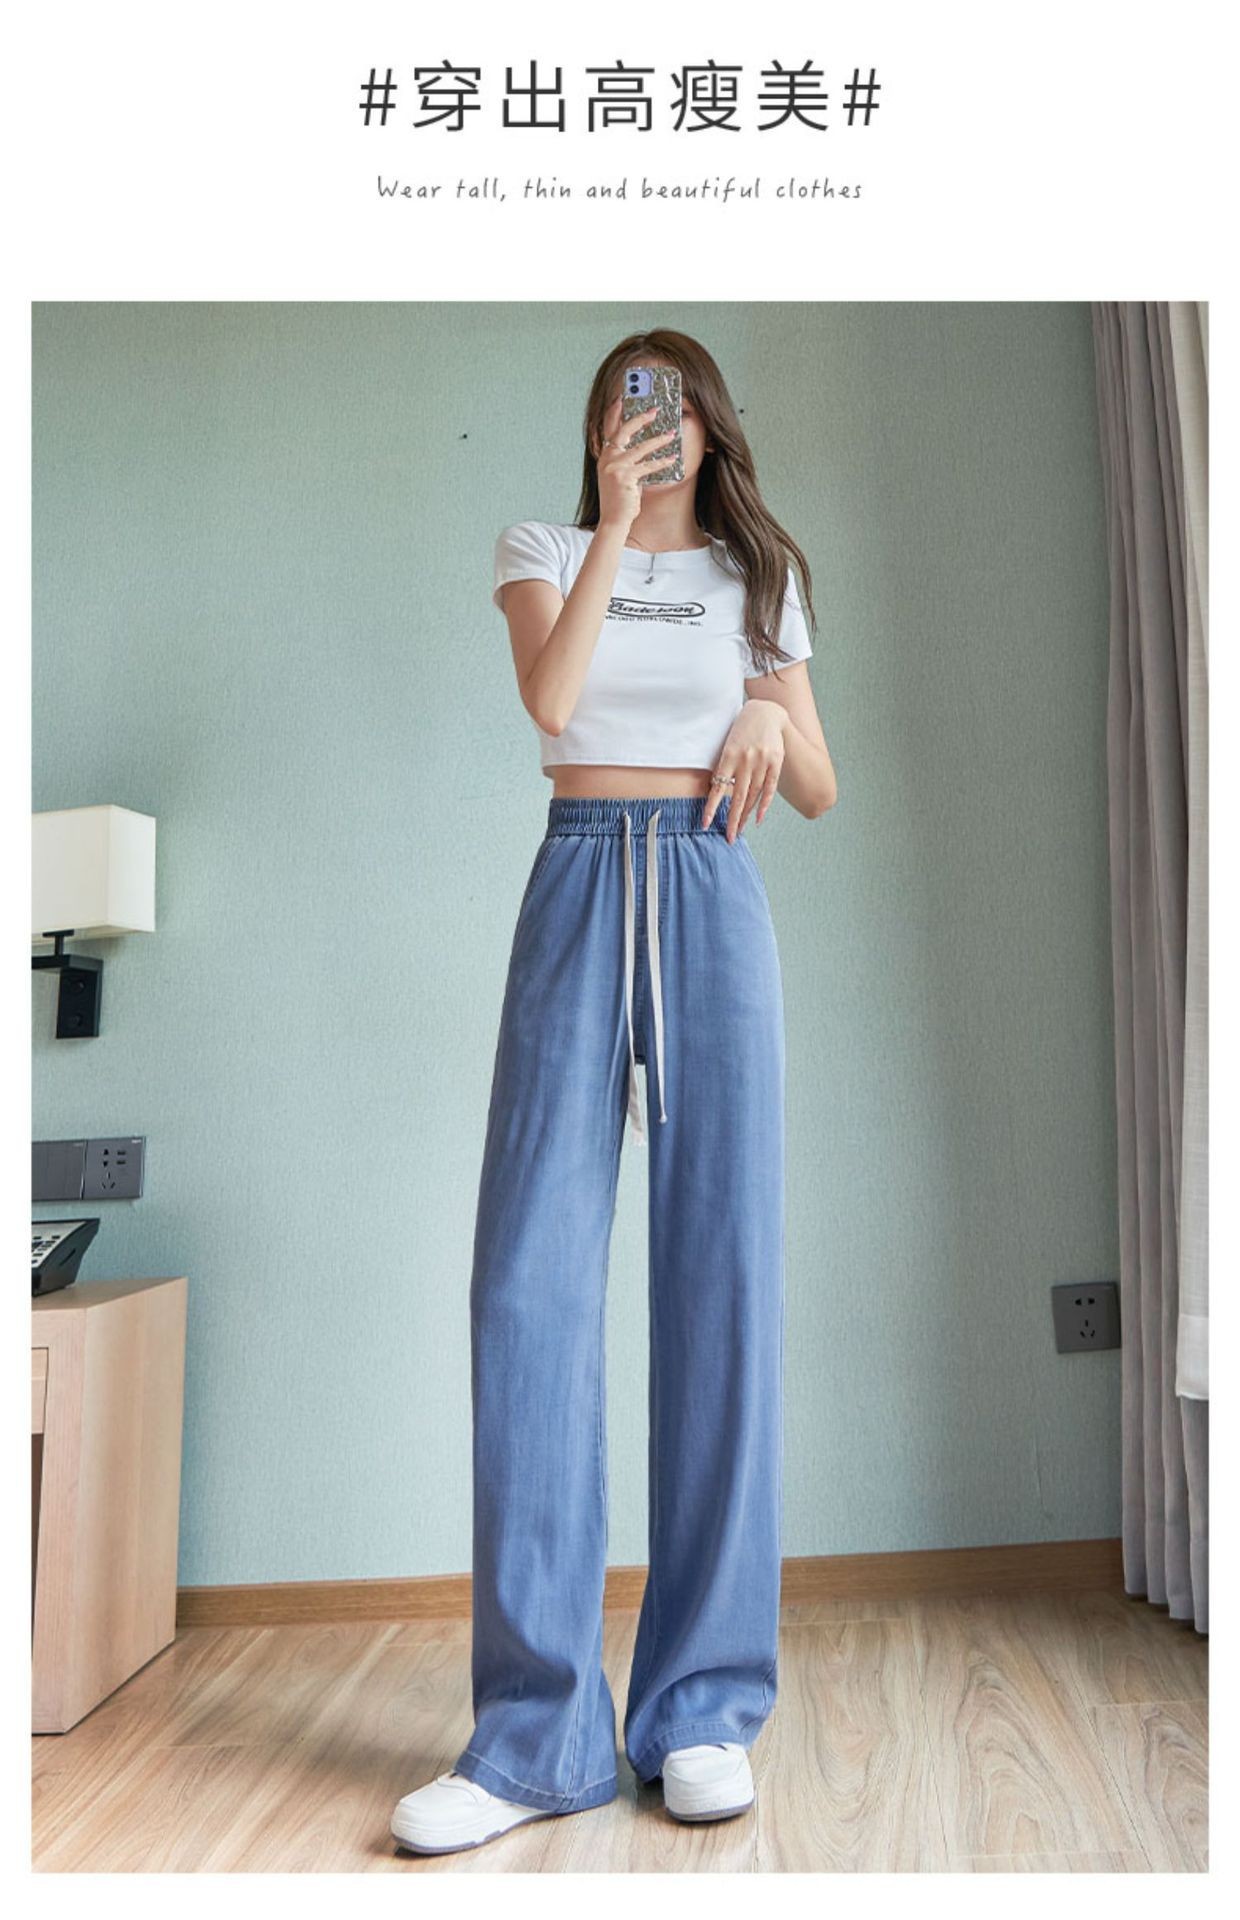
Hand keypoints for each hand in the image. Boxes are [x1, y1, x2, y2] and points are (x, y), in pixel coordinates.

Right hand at [594, 395, 679, 534]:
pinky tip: (672, 459)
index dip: (614, 412)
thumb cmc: (619, 499)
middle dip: (640, 418)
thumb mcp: (619, 475)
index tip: (622, 397)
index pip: (608, 429)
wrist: (613, 520)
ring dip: (658, 440)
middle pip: (623, 431)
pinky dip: (661, 462)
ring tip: (671, 435)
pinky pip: (648, 466)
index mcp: (605, 456)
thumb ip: (626, 460)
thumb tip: (644, 447)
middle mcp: (607, 459)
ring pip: (640, 448)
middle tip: (655, 410)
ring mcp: (615, 467)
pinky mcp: (626, 477)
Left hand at [702, 700, 788, 839]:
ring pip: (753, 795)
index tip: (705, 824)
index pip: (718, 788)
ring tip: (739, 831)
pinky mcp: (775, 763)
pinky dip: (764, 804)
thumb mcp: (728, 745)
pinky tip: (757, 819)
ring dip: (745, 816)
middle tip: (729, 838)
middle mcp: (745, 761)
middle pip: (737, 797)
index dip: (711, 807)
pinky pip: (769, 788)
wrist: (765, 712)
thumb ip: (724, 767)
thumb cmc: (741, 731)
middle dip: (732, 820)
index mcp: (728, 756)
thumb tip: (717, 793)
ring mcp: (762, 762)